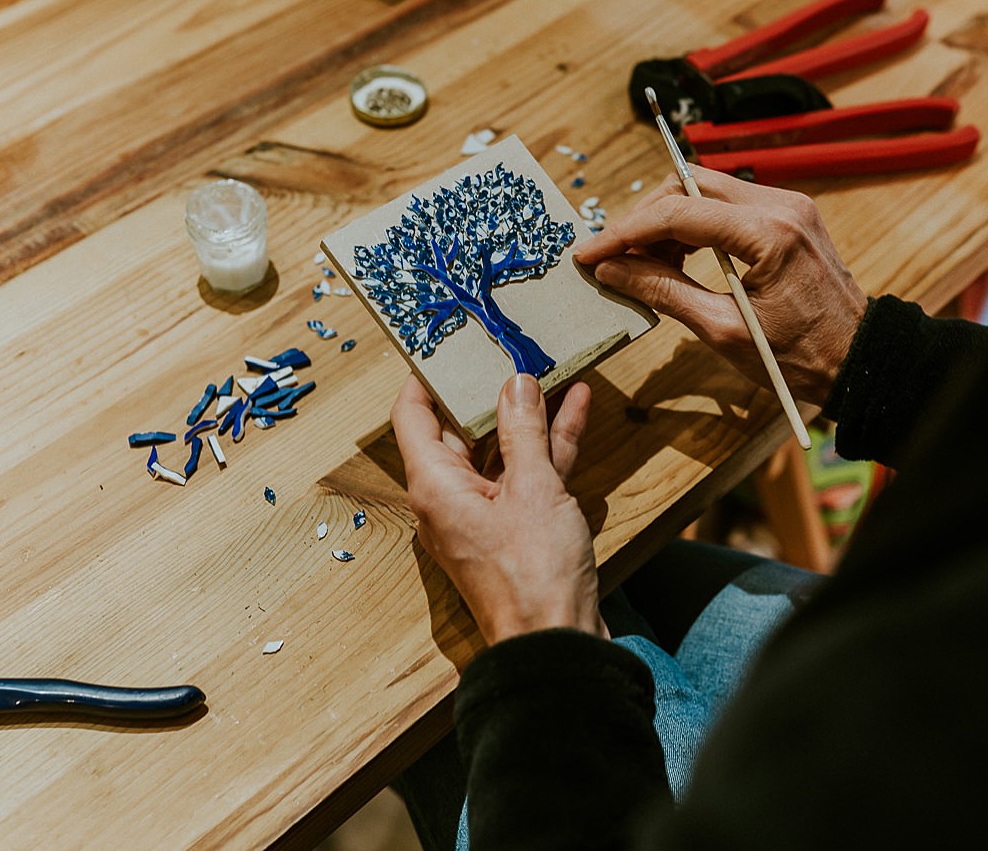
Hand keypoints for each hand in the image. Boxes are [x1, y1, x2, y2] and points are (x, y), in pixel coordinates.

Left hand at [391, 373, 606, 645]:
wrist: (557, 644)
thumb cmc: (533, 575)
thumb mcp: (534, 488)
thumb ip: (525, 431)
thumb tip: (516, 383)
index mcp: (434, 484)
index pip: (412, 415)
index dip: (426, 376)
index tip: (444, 343)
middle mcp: (450, 498)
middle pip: (459, 429)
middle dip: (487, 389)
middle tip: (504, 346)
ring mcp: (484, 513)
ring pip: (500, 449)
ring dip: (526, 413)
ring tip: (550, 367)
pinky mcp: (515, 527)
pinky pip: (525, 474)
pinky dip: (547, 444)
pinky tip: (575, 407)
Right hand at [574, 168, 866, 406]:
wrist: (859, 360)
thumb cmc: (800, 357)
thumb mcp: (723, 331)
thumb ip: (663, 292)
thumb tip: (612, 271)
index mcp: (768, 233)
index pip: (677, 213)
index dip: (624, 232)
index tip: (589, 253)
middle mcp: (780, 205)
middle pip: (688, 184)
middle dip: (644, 218)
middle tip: (615, 258)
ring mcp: (787, 205)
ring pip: (705, 189)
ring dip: (667, 222)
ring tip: (645, 266)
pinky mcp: (788, 216)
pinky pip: (727, 205)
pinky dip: (694, 226)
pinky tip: (677, 261)